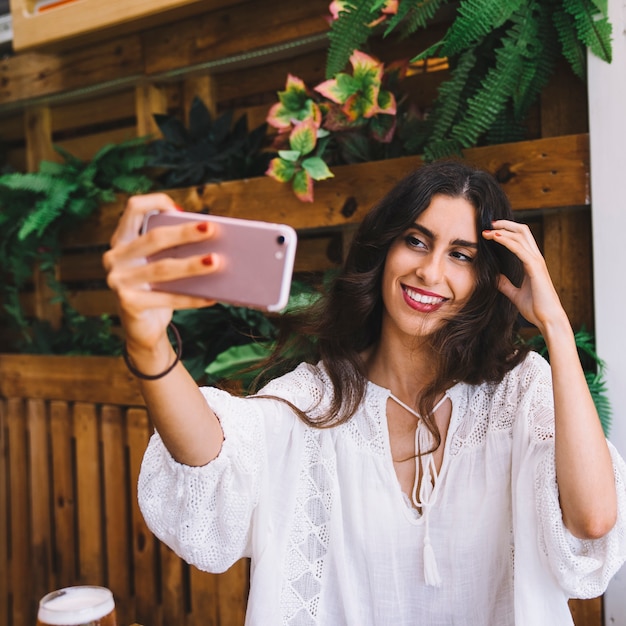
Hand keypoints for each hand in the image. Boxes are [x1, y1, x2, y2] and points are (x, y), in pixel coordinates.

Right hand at [102, 193, 218, 350]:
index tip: (181, 208)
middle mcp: (115, 257)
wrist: (142, 329)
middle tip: (211, 229)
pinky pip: (166, 299)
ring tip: (217, 261)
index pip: (133, 209)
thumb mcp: (159, 263)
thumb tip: (212, 240)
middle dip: (185, 232)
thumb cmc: (156, 289)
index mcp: (122, 240)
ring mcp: (118, 281)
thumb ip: (173, 248)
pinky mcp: (128, 304)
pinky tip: (212, 296)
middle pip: (153, 238)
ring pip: (161, 269)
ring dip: (192, 265)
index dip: (156, 202)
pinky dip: (192, 298)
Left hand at [482, 220, 567, 333]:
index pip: (521, 239)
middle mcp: (535, 259)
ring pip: (520, 236)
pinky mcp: (535, 268)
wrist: (548, 320)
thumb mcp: (515, 294)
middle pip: (522, 231)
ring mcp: (536, 262)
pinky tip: (495, 238)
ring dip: (502, 230)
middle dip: (505, 224)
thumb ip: (505, 284)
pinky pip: (520, 249)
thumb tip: (494, 277)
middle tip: (489, 223)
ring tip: (488, 230)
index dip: (507, 231)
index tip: (491, 230)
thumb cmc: (536, 309)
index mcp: (532, 263)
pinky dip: (507, 241)